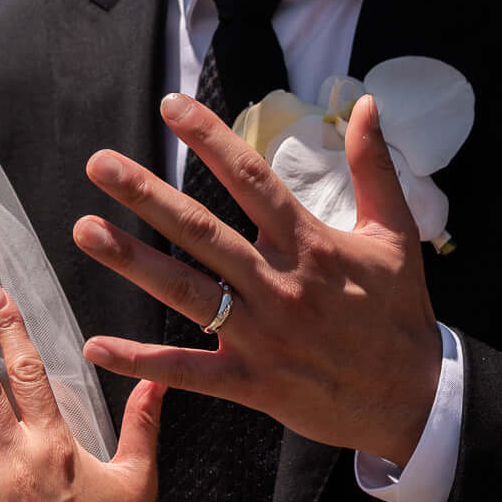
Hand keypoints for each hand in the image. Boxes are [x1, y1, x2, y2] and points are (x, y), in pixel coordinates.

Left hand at [74, 92, 443, 462]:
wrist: (415, 398)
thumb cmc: (401, 313)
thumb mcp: (396, 233)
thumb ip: (374, 166)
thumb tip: (363, 103)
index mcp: (311, 245)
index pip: (252, 179)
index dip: (212, 138)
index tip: (172, 105)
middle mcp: (279, 285)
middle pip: (204, 232)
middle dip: (148, 196)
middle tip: (100, 165)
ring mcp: (262, 336)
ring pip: (186, 292)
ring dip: (132, 262)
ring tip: (86, 230)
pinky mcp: (252, 382)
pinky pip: (188, 369)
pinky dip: (142, 361)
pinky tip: (96, 346)